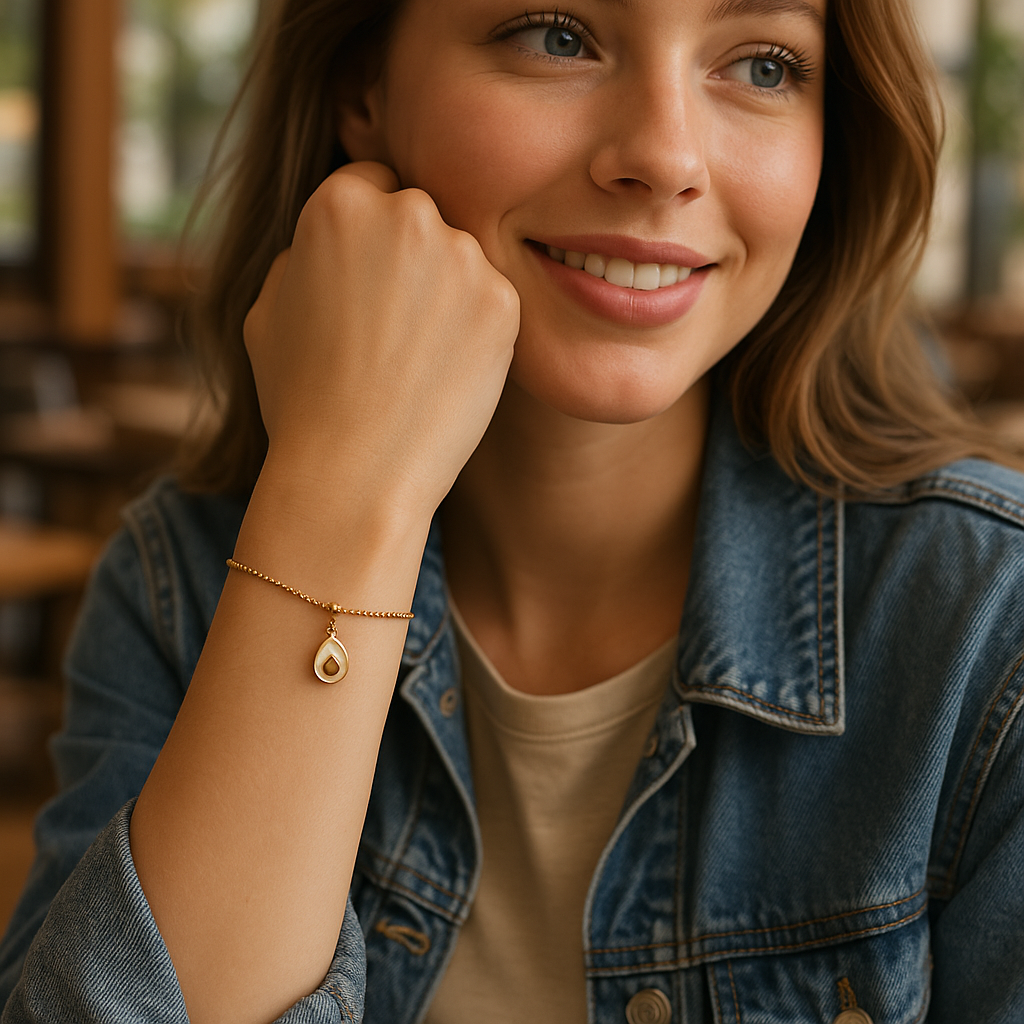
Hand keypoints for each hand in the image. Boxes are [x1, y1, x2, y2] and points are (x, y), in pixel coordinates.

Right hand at [243, 161, 519, 523]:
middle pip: (420, 216)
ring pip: (461, 258)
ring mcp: (462, 255)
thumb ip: (305, 257)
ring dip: (447, 292)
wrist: (355, 471)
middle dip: (410, 256)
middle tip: (394, 323)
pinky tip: (446, 371)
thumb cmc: (301, 398)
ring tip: (417, 358)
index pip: (371, 185)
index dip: (368, 236)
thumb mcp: (268, 309)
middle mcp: (406, 213)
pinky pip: (491, 300)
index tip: (368, 280)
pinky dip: (476, 330)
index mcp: (339, 202)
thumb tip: (333, 246)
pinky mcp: (503, 300)